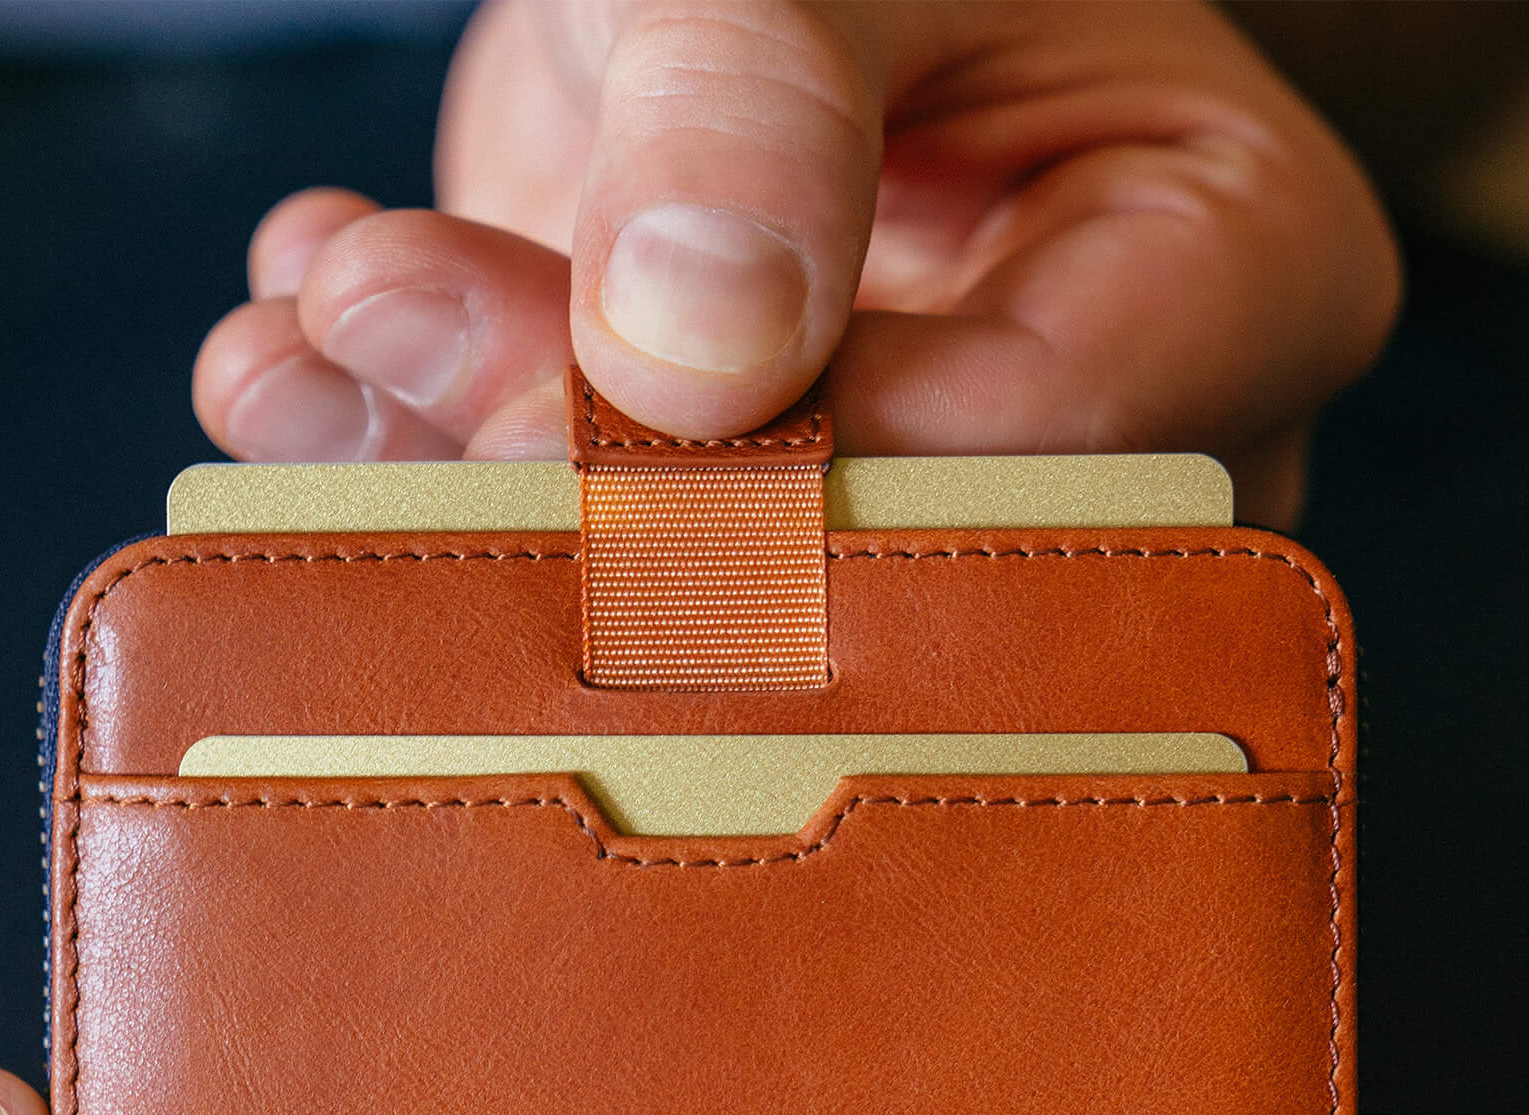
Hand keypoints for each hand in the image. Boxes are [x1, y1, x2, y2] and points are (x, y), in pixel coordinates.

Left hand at [193, 0, 1400, 524]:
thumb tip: (687, 353)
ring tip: (297, 347)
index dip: (784, 466)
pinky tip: (312, 357)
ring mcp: (924, 503)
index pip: (1022, 462)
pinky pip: (606, 564)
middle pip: (853, 568)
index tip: (568, 374)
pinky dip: (428, 468)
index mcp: (1232, 276)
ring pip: (700, 601)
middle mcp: (1108, 444)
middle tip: (371, 326)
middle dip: (581, 476)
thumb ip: (760, 98)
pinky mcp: (766, 523)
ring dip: (455, 477)